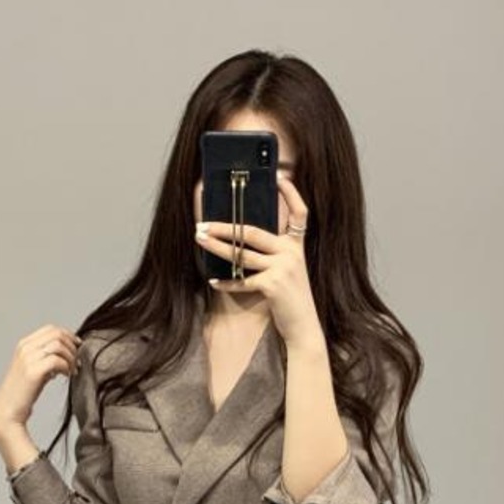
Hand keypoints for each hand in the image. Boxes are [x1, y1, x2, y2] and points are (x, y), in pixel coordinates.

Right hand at [0, 321, 77, 453]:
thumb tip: (68, 352)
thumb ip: (46, 358)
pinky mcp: (33, 372)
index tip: (78, 345)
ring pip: (58, 345)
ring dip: (71, 357)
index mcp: (24, 344)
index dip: (68, 335)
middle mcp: (25, 348)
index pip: (51, 329)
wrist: (7, 410)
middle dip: (72, 346)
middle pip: (57, 334)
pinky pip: (57, 361)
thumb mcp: (34, 368)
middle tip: (77, 361)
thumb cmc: (22, 392)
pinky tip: (67, 376)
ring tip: (73, 370)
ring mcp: (28, 359)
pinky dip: (66, 367)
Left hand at [196, 197, 319, 350]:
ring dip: (216, 246)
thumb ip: (273, 254)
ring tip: (199, 239)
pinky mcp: (273, 285)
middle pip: (253, 232)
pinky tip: (213, 281)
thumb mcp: (288, 270)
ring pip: (242, 253)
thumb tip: (240, 238)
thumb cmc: (291, 298)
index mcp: (296, 246)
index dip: (291, 193)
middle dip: (224, 226)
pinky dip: (226, 282)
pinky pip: (242, 280)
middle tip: (203, 223)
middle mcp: (292, 252)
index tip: (278, 176)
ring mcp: (283, 268)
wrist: (304, 327)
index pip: (300, 213)